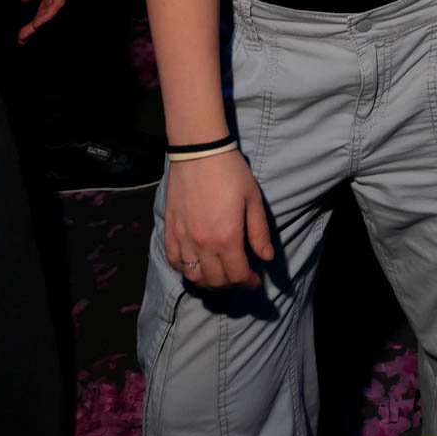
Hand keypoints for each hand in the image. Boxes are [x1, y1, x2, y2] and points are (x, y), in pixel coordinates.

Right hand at [4, 0, 70, 42]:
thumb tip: (26, 0)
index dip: (35, 15)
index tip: (23, 29)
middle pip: (51, 5)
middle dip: (37, 24)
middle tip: (23, 38)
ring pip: (55, 6)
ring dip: (40, 22)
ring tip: (26, 35)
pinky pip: (57, 0)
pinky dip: (47, 14)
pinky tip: (37, 24)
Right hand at [165, 150, 274, 289]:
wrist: (199, 151)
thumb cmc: (230, 172)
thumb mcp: (252, 199)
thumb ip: (259, 232)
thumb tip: (266, 258)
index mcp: (227, 238)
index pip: (238, 275)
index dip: (249, 283)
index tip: (255, 281)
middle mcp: (203, 244)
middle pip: (216, 281)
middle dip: (231, 284)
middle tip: (240, 276)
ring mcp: (183, 238)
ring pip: (193, 276)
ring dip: (208, 282)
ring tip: (219, 274)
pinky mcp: (170, 230)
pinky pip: (174, 261)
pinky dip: (184, 269)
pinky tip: (195, 264)